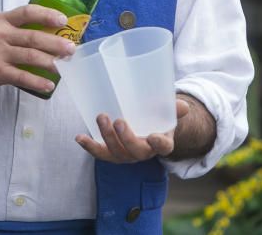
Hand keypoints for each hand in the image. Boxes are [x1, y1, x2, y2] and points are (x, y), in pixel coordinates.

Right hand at [0, 4, 75, 94]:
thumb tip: (50, 33)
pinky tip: (49, 85)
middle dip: (55, 43)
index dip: (46, 15)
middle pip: (33, 37)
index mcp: (3, 20)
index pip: (27, 12)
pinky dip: (37, 81)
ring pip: (30, 56)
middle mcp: (1, 34)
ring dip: (51, 62)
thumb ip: (17, 28)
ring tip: (64, 66)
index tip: (63, 20)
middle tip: (71, 49)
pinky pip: (22, 76)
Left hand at [75, 98, 190, 162]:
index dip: (159, 144)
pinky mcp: (112, 152)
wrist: (147, 126)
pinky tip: (79, 137)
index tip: (154, 137)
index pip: (164, 148)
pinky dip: (89, 146)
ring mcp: (126, 154)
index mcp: (162, 142)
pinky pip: (100, 153)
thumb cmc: (158, 117)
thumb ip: (173, 107)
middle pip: (135, 152)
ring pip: (116, 153)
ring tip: (101, 118)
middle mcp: (144, 152)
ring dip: (106, 137)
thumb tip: (183, 106)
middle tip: (118, 121)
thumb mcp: (167, 110)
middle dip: (126, 139)